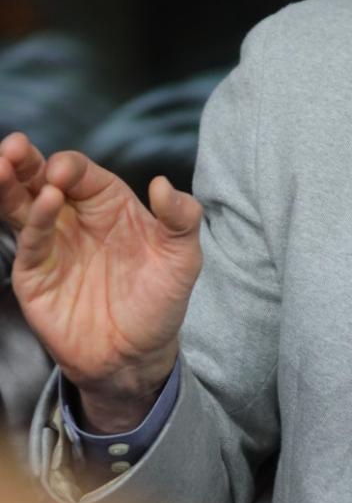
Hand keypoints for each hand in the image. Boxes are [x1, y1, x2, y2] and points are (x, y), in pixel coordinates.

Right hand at [0, 132, 202, 410]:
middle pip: (42, 179)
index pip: (81, 172)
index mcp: (107, 202)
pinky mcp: (35, 277)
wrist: (138, 356)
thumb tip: (162, 183)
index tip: (64, 171)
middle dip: (26, 161)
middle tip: (14, 146)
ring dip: (11, 184)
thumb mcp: (182, 256)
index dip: (71, 166)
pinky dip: (31, 224)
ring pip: (22, 206)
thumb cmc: (161, 299)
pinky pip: (29, 244)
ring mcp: (52, 245)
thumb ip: (181, 217)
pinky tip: (37, 207)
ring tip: (4, 162)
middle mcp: (75, 217)